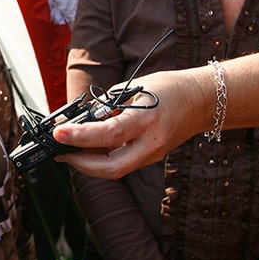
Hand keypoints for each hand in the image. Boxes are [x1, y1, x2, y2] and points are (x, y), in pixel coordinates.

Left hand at [54, 69, 210, 178]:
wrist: (201, 101)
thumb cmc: (168, 89)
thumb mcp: (134, 89)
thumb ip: (107, 106)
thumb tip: (80, 119)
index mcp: (146, 120)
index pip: (108, 134)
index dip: (80, 136)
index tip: (58, 132)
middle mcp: (150, 143)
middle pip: (110, 168)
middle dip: (79, 163)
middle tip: (60, 150)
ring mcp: (152, 154)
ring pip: (114, 170)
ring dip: (88, 162)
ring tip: (69, 148)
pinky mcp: (151, 158)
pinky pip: (121, 164)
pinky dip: (101, 159)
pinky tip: (89, 148)